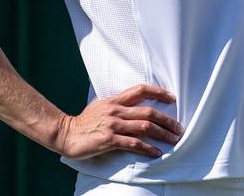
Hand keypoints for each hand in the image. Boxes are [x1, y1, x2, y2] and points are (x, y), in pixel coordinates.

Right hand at [55, 84, 182, 159]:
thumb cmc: (84, 121)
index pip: (141, 90)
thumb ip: (117, 104)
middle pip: (149, 112)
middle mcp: (116, 110)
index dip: (159, 92)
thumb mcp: (101, 105)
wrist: (64, 133)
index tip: (173, 98)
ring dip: (163, 134)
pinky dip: (148, 148)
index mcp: (115, 100)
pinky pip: (134, 143)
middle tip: (179, 128)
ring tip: (173, 140)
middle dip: (167, 120)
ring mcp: (113, 125)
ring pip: (145, 127)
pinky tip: (156, 152)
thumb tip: (134, 104)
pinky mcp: (109, 140)